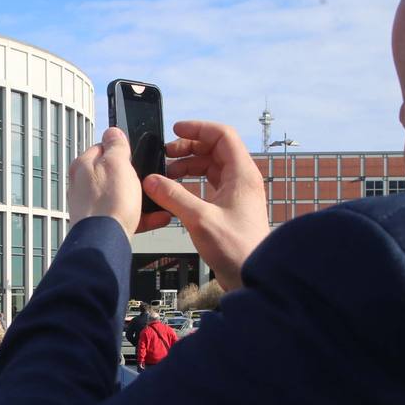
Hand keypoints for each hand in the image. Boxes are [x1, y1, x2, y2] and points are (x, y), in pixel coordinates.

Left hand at [67, 127, 171, 236]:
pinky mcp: (101, 224)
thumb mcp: (117, 163)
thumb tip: (113, 131)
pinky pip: (125, 216)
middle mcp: (83, 186)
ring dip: (142, 199)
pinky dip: (142, 216)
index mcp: (83, 165)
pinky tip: (156, 218)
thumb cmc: (108, 203)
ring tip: (158, 202)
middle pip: (114, 174)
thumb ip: (116, 145)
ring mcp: (92, 206)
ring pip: (122, 197)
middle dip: (135, 177)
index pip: (102, 148)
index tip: (136, 155)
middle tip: (148, 180)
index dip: (122, 150)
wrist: (104, 243)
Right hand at [142, 121, 269, 291]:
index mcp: (242, 174)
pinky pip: (209, 184)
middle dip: (188, 148)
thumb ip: (173, 197)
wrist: (252, 275)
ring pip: (210, 167)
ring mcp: (237, 193)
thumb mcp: (200, 219)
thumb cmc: (237, 249)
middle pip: (214, 149)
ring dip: (188, 166)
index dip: (198, 129)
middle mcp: (242, 180)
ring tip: (166, 174)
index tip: (175, 131)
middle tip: (165, 155)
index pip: (222, 135)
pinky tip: (176, 191)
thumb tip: (152, 180)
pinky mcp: (230, 207)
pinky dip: (191, 182)